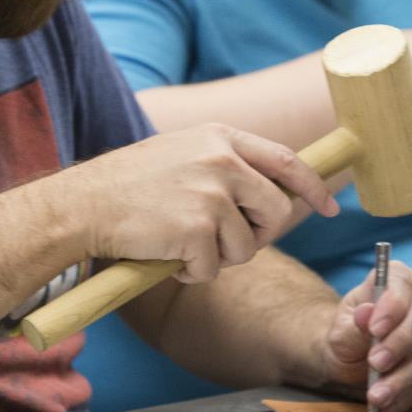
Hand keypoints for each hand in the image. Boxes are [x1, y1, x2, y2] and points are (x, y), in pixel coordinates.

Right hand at [75, 124, 340, 282]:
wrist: (82, 205)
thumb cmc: (128, 186)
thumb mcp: (182, 155)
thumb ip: (225, 165)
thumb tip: (272, 196)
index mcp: (220, 138)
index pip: (285, 160)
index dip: (311, 186)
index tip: (329, 206)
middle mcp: (221, 161)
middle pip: (274, 211)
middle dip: (256, 236)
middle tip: (222, 243)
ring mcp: (210, 194)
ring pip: (246, 246)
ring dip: (217, 258)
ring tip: (181, 244)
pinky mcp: (196, 229)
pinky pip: (213, 268)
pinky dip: (191, 273)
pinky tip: (166, 255)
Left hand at [317, 262, 411, 411]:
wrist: (357, 357)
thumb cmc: (350, 335)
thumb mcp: (341, 330)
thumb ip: (353, 324)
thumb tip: (365, 313)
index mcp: (398, 277)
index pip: (402, 285)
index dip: (392, 307)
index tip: (374, 330)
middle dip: (401, 344)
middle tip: (375, 365)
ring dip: (405, 377)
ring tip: (378, 395)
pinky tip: (391, 404)